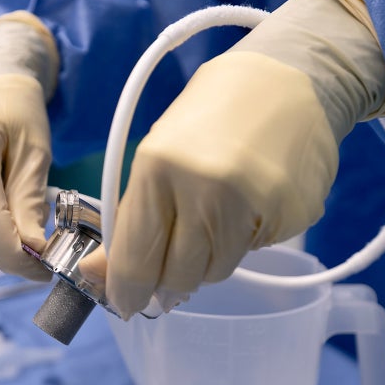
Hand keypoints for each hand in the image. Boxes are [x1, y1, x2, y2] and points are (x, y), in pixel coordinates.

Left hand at [84, 0, 384, 317]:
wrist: (291, 78)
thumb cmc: (212, 116)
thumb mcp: (157, 156)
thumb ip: (131, 219)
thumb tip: (93, 277)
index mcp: (157, 168)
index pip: (136, 257)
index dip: (127, 291)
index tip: (125, 305)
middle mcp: (204, 190)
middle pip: (178, 276)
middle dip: (169, 282)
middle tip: (171, 271)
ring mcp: (252, 205)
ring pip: (217, 271)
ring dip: (208, 260)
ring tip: (215, 218)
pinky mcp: (291, 215)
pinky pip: (253, 252)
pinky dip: (244, 241)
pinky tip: (250, 205)